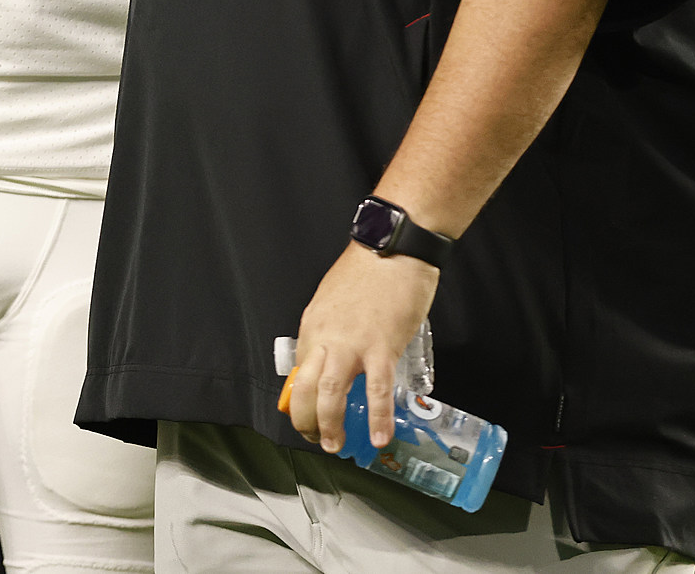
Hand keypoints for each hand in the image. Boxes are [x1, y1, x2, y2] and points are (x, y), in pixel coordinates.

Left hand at [283, 242, 439, 453]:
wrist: (394, 248)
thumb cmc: (368, 270)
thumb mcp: (334, 298)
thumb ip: (331, 328)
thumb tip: (333, 353)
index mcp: (313, 326)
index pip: (300, 370)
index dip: (302, 398)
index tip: (309, 414)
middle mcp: (325, 337)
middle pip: (306, 387)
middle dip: (307, 420)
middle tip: (317, 438)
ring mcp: (352, 344)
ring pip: (331, 393)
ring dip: (330, 424)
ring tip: (335, 445)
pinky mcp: (382, 347)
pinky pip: (377, 390)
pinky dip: (377, 418)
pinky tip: (379, 438)